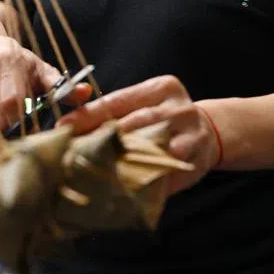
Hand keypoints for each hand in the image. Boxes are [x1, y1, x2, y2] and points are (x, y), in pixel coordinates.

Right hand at [0, 33, 89, 128]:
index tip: (30, 136)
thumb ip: (62, 84)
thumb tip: (87, 93)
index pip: (12, 100)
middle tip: (15, 143)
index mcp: (10, 64)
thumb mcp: (40, 68)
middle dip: (4, 132)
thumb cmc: (16, 59)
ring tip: (1, 137)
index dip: (20, 123)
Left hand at [60, 75, 220, 194]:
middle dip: (102, 138)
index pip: (117, 100)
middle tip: (75, 152)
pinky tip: (124, 184)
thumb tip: (70, 127)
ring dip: (121, 158)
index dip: (88, 115)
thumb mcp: (145, 107)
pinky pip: (165, 168)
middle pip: (132, 122)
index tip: (63, 126)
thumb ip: (116, 114)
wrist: (210, 133)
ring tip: (95, 168)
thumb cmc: (165, 120)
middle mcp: (177, 107)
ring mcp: (191, 132)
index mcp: (160, 88)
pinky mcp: (197, 157)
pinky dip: (144, 177)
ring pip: (150, 145)